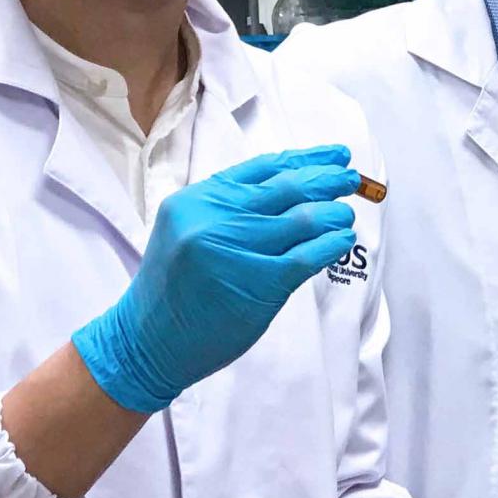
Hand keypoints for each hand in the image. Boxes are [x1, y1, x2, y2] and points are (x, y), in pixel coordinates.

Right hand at [72, 146, 362, 413]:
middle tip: (351, 178)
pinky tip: (343, 240)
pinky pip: (307, 256)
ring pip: (303, 220)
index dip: (305, 159)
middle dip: (326, 180)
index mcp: (198, 199)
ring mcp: (236, 249)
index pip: (263, 167)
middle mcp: (215, 217)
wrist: (146, 341)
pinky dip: (331, 245)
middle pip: (287, 188)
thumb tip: (293, 189)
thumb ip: (229, 208)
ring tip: (346, 214)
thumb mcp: (188, 231)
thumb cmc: (173, 289)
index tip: (334, 156)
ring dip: (333, 214)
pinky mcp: (258, 282)